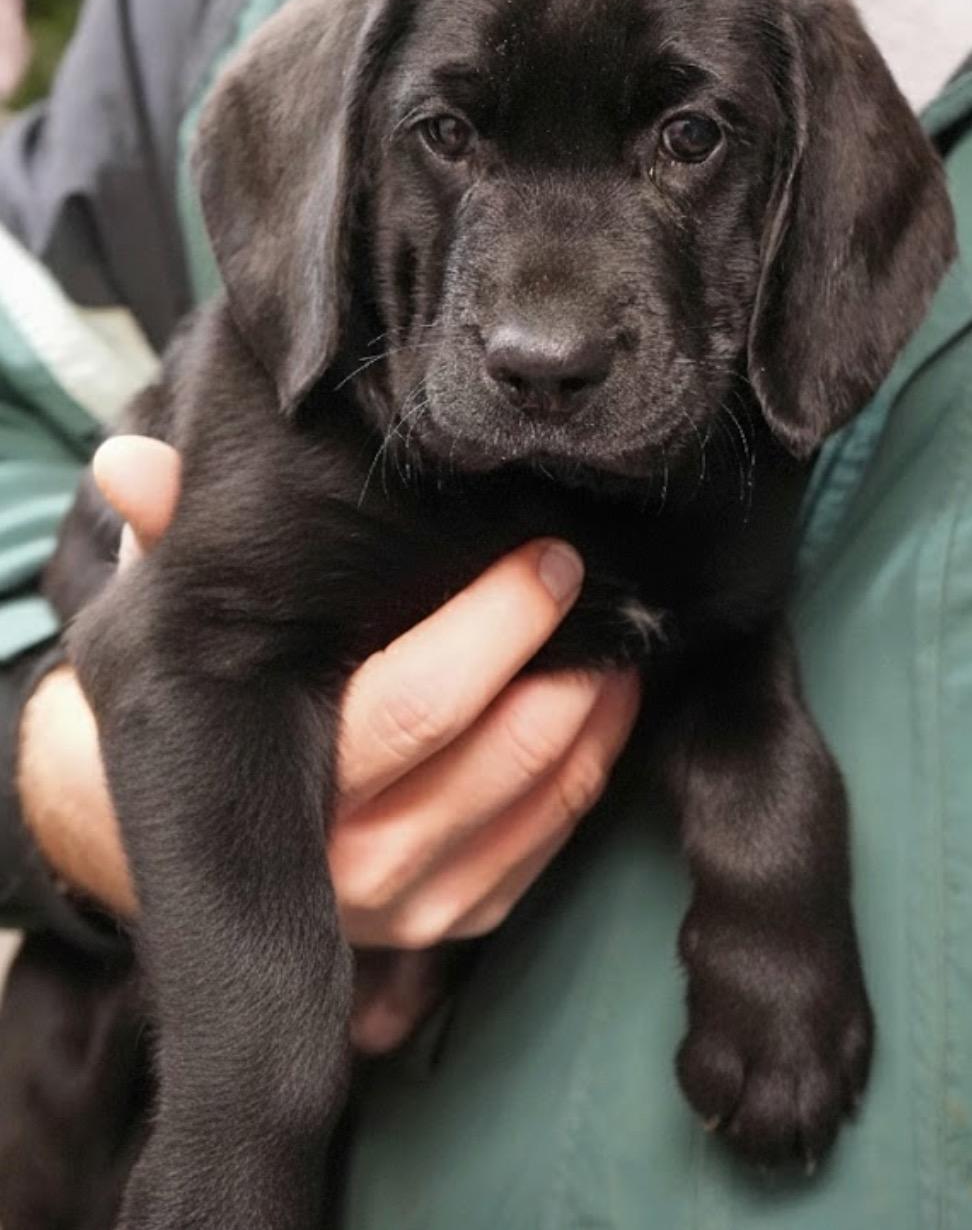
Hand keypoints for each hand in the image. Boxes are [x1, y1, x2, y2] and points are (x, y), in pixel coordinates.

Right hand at [18, 436, 639, 1047]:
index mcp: (285, 785)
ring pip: (542, 800)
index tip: (549, 557)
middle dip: (561, 660)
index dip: (500, 624)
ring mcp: (412, 905)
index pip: (420, 703)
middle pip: (499, 753)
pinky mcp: (455, 920)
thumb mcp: (169, 628)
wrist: (195, 839)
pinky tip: (601, 701)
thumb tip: (129, 461)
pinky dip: (589, 768)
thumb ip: (162, 542)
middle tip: (592, 581)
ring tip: (620, 633)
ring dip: (595, 712)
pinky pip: (550, 843)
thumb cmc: (197, 714)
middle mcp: (355, 864)